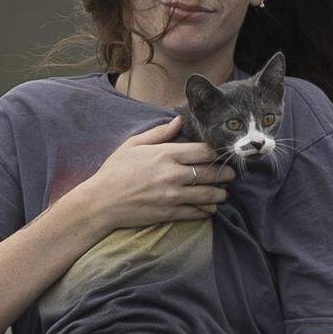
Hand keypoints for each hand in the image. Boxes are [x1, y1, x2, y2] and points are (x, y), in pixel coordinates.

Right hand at [82, 115, 233, 234]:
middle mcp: (173, 174)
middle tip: (230, 175)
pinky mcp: (169, 213)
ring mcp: (173, 195)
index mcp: (166, 154)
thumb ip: (159, 133)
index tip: (219, 155)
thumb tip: (179, 120)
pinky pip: (196, 212)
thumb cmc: (115, 170)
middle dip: (225, 174)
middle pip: (211, 173)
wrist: (102, 202)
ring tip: (223, 193)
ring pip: (208, 195)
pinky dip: (207, 211)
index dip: (216, 153)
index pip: (203, 151)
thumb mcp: (134, 144)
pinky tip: (210, 208)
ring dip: (220, 194)